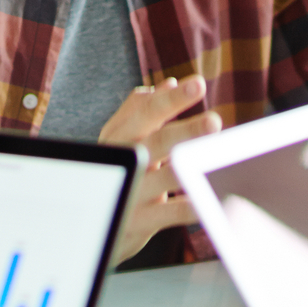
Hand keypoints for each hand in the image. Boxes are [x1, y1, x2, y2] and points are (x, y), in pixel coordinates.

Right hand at [100, 76, 221, 263]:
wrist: (93, 223)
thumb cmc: (117, 171)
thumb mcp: (122, 140)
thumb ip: (141, 110)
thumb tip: (170, 83)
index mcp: (120, 136)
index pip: (146, 111)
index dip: (172, 98)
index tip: (198, 84)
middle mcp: (125, 160)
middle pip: (156, 141)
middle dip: (186, 130)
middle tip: (215, 121)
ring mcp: (132, 191)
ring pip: (164, 176)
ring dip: (190, 166)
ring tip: (214, 157)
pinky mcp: (139, 221)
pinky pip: (168, 214)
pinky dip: (188, 207)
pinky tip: (209, 201)